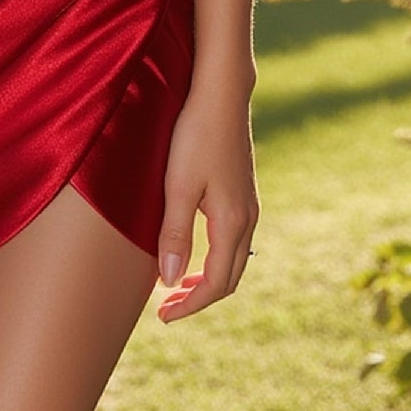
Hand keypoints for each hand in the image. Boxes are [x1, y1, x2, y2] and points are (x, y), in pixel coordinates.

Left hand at [155, 88, 258, 322]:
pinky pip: (234, 239)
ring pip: (234, 258)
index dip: (190, 305)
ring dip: (208, 277)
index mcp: (232, 222)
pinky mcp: (243, 191)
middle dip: (200, 297)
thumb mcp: (178, 186)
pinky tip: (194, 248)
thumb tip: (171, 282)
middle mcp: (247, 218)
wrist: (220, 94)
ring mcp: (248, 204)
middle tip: (167, 308)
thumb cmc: (195, 135)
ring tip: (177, 285)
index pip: (216, 283)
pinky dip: (214, 256)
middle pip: (230, 277)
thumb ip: (175, 234)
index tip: (163, 316)